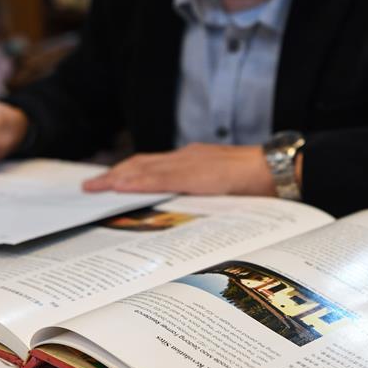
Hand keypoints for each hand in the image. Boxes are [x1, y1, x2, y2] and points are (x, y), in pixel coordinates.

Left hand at [82, 143, 276, 195]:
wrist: (277, 170)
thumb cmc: (256, 182)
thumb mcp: (223, 188)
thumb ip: (202, 193)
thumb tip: (185, 209)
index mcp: (193, 161)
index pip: (153, 165)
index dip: (129, 172)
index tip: (109, 181)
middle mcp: (187, 157)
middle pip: (141, 163)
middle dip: (115, 174)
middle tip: (90, 186)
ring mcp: (189, 162)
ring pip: (144, 168)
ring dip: (118, 177)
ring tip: (96, 187)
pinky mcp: (194, 172)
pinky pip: (158, 176)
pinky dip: (136, 180)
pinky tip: (121, 185)